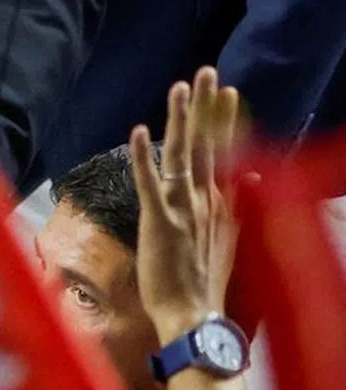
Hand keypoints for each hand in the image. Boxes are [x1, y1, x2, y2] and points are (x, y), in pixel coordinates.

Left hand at [130, 67, 243, 339]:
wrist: (192, 317)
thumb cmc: (203, 285)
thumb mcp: (227, 241)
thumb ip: (237, 208)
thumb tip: (254, 178)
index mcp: (219, 204)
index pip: (222, 153)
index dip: (223, 121)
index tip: (226, 91)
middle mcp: (205, 200)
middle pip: (205, 144)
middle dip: (205, 107)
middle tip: (205, 72)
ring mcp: (183, 209)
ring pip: (182, 155)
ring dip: (181, 119)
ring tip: (181, 86)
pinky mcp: (160, 222)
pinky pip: (150, 183)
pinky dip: (143, 157)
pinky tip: (137, 132)